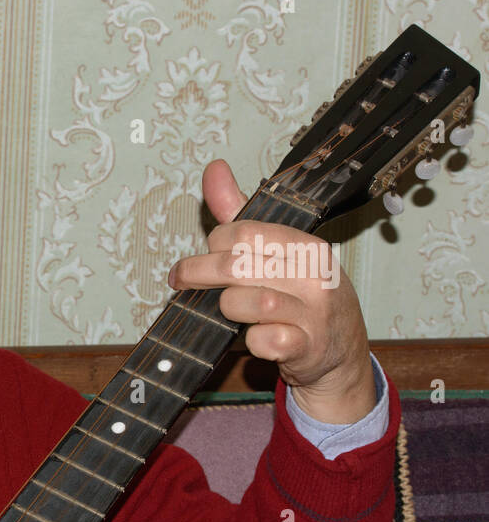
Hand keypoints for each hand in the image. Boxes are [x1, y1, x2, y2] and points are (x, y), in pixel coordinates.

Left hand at [168, 160, 376, 424]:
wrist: (339, 352)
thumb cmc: (302, 299)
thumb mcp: (279, 254)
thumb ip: (242, 218)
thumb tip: (214, 169)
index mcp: (306, 247)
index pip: (245, 233)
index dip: (214, 244)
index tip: (206, 254)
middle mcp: (314, 277)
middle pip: (239, 266)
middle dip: (200, 273)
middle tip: (182, 280)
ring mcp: (314, 314)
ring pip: (251, 303)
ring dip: (228, 307)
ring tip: (227, 310)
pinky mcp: (307, 348)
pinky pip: (267, 341)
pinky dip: (253, 342)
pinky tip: (254, 338)